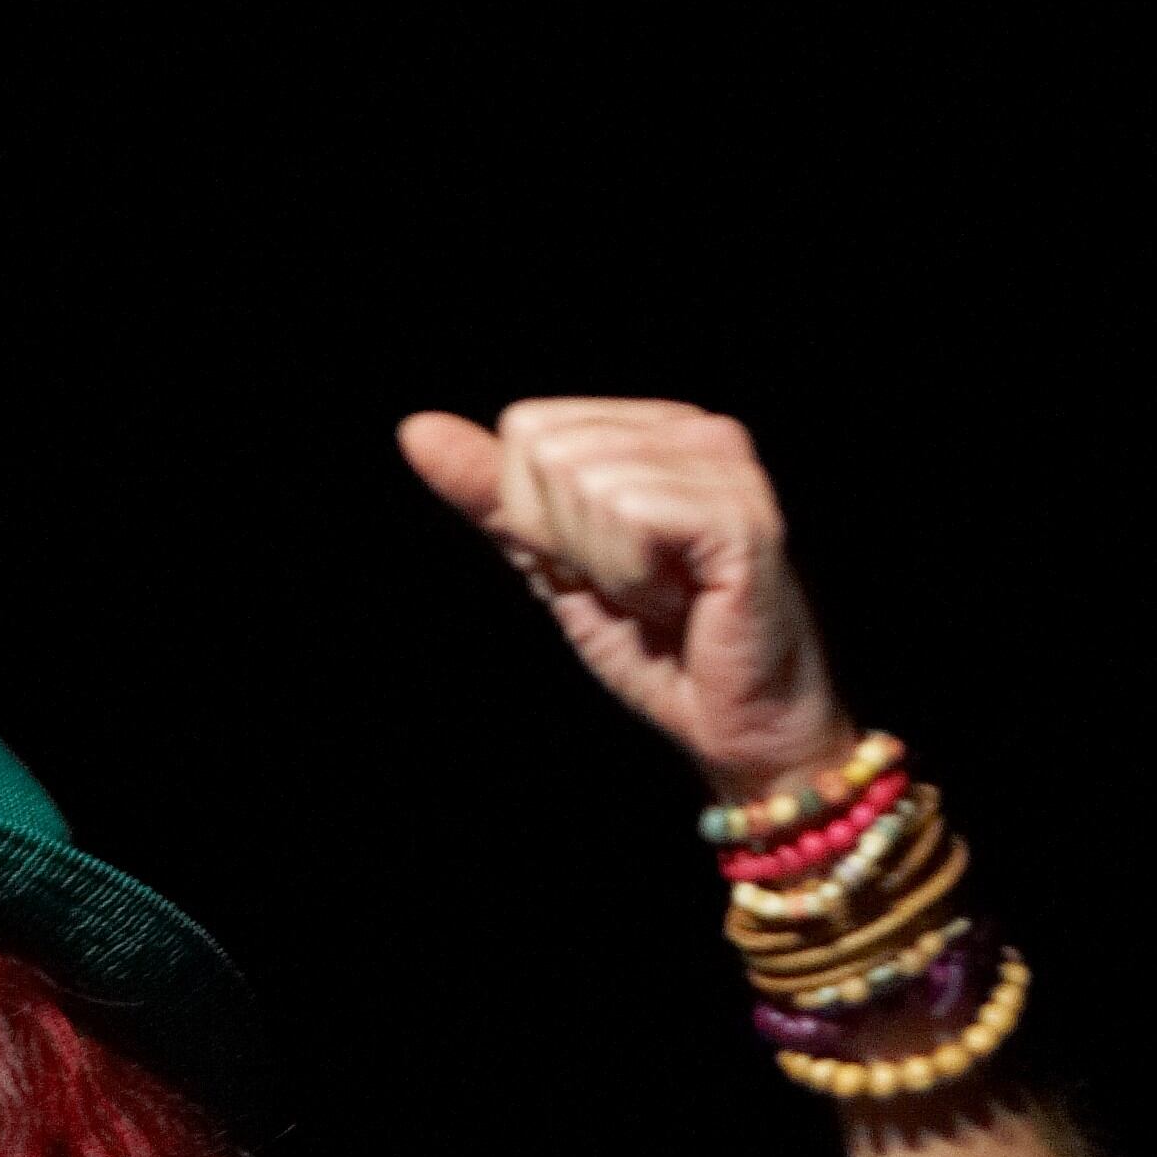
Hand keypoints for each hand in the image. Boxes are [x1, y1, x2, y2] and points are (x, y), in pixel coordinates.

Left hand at [398, 398, 856, 797]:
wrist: (734, 728)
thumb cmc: (657, 648)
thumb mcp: (554, 562)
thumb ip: (493, 497)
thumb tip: (416, 430)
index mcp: (655, 428)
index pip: (527, 430)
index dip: (537, 518)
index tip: (602, 567)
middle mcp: (698, 430)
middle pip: (549, 451)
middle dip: (569, 541)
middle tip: (634, 590)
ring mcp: (726, 467)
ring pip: (587, 482)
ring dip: (607, 568)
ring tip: (664, 599)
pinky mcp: (741, 516)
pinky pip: (631, 516)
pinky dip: (635, 579)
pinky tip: (683, 604)